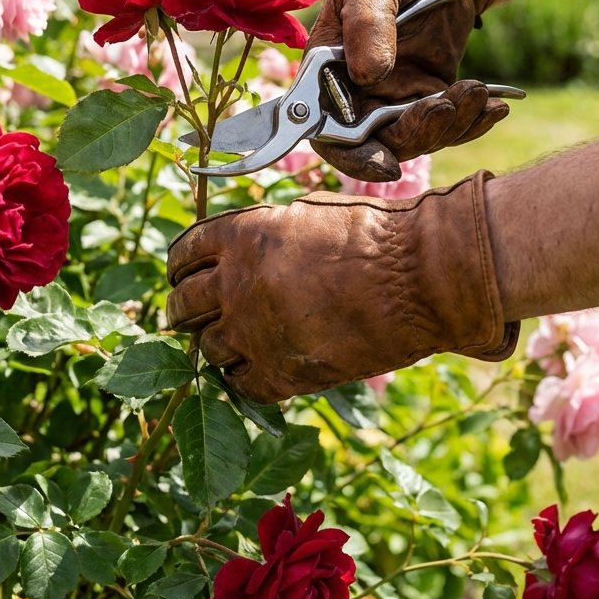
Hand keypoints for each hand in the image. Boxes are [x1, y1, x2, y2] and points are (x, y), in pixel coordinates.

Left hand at [165, 172, 518, 404]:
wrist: (419, 279)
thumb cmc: (375, 236)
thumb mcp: (309, 214)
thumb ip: (266, 232)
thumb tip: (246, 246)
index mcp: (242, 235)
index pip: (184, 253)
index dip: (180, 265)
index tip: (181, 274)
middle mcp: (236, 283)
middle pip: (182, 304)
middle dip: (182, 309)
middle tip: (187, 314)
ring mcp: (254, 332)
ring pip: (206, 348)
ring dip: (215, 344)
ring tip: (231, 341)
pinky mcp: (280, 374)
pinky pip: (239, 384)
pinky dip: (243, 378)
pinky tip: (256, 369)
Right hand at [306, 0, 508, 180]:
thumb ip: (367, 24)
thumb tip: (368, 76)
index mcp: (327, 73)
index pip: (328, 131)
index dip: (352, 155)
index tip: (386, 165)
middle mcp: (356, 95)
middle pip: (379, 142)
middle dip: (418, 133)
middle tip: (448, 105)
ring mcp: (393, 100)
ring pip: (418, 137)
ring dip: (451, 124)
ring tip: (478, 93)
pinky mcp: (428, 97)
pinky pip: (446, 124)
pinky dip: (471, 121)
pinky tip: (494, 104)